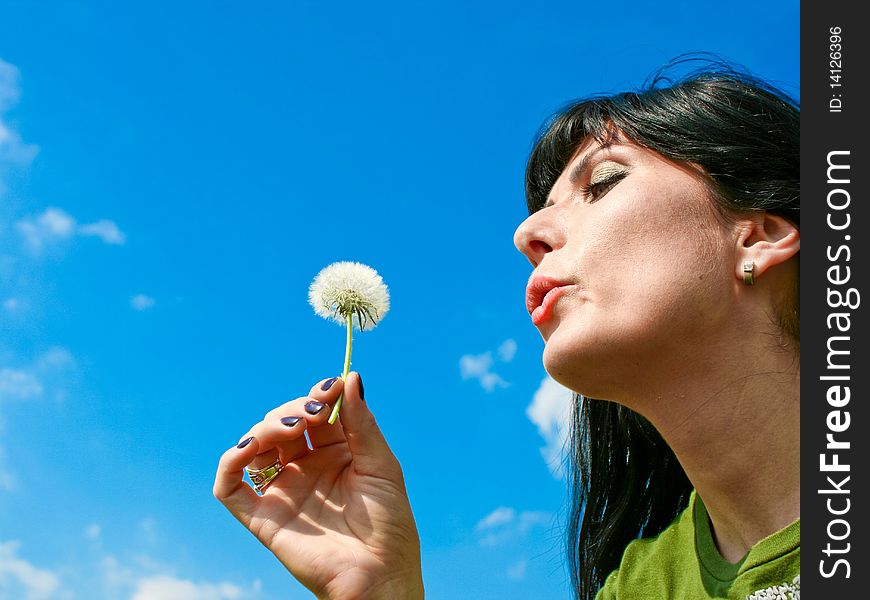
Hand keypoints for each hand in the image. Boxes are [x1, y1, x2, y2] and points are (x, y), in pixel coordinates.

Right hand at [213, 373, 423, 599]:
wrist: (381, 575)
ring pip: (255, 447)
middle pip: (281, 423)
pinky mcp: (264, 517)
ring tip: (286, 428)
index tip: (329, 387)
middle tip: (311, 413)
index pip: (314, 412)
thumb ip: (362, 423)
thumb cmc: (390, 523)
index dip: (317, 396)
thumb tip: (350, 377)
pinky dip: (229, 464)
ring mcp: (283, 491)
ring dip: (263, 428)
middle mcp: (306, 468)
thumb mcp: (382, 465)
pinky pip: (230, 488)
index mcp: (336, 452)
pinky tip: (246, 448)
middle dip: (292, 409)